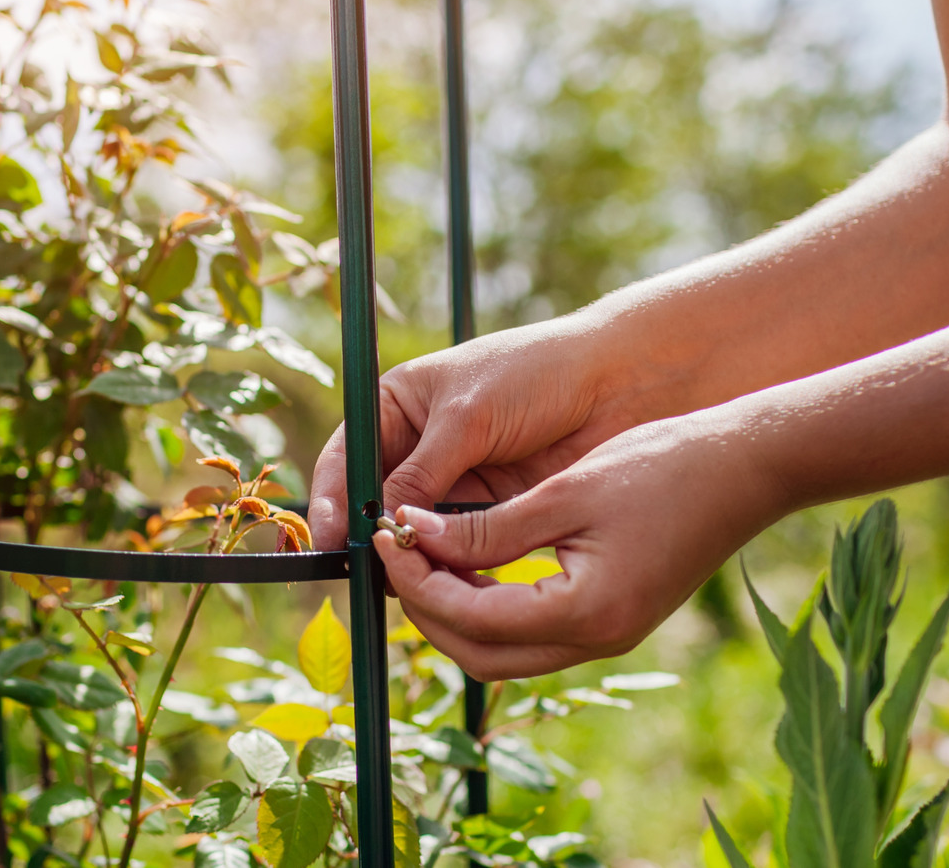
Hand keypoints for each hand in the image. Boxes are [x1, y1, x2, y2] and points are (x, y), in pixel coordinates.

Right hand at [308, 317, 642, 550]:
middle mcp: (418, 445)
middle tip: (358, 565)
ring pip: (413, 527)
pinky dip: (444, 560)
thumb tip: (382, 523)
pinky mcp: (488, 509)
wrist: (616, 382)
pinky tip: (439, 574)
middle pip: (373, 499)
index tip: (332, 533)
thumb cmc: (536, 374)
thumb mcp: (468, 418)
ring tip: (398, 574)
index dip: (333, 497)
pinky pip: (453, 542)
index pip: (346, 456)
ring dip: (406, 550)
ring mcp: (453, 479)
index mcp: (398, 404)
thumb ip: (422, 473)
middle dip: (366, 532)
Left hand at [374, 413, 787, 679]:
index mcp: (585, 613)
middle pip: (479, 655)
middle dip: (427, 608)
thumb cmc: (662, 466)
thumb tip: (411, 535)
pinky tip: (470, 561)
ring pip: (503, 653)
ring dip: (456, 612)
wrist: (748, 468)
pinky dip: (492, 608)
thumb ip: (484, 528)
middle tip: (397, 551)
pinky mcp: (613, 623)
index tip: (386, 534)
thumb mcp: (562, 493)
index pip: (469, 618)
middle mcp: (596, 641)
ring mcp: (607, 638)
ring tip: (425, 553)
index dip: (417, 580)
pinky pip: (532, 634)